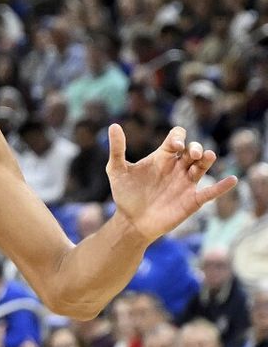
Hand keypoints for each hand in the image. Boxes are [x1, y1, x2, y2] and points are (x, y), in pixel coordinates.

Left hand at [108, 125, 236, 241]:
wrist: (131, 221)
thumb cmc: (124, 194)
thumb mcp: (117, 170)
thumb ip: (117, 149)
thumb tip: (113, 125)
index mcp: (162, 157)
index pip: (176, 138)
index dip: (178, 137)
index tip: (174, 146)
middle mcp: (177, 167)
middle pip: (193, 150)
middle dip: (195, 148)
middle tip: (193, 153)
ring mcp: (186, 183)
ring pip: (203, 166)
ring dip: (207, 160)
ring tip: (208, 156)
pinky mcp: (192, 200)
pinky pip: (211, 192)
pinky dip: (222, 187)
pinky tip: (232, 180)